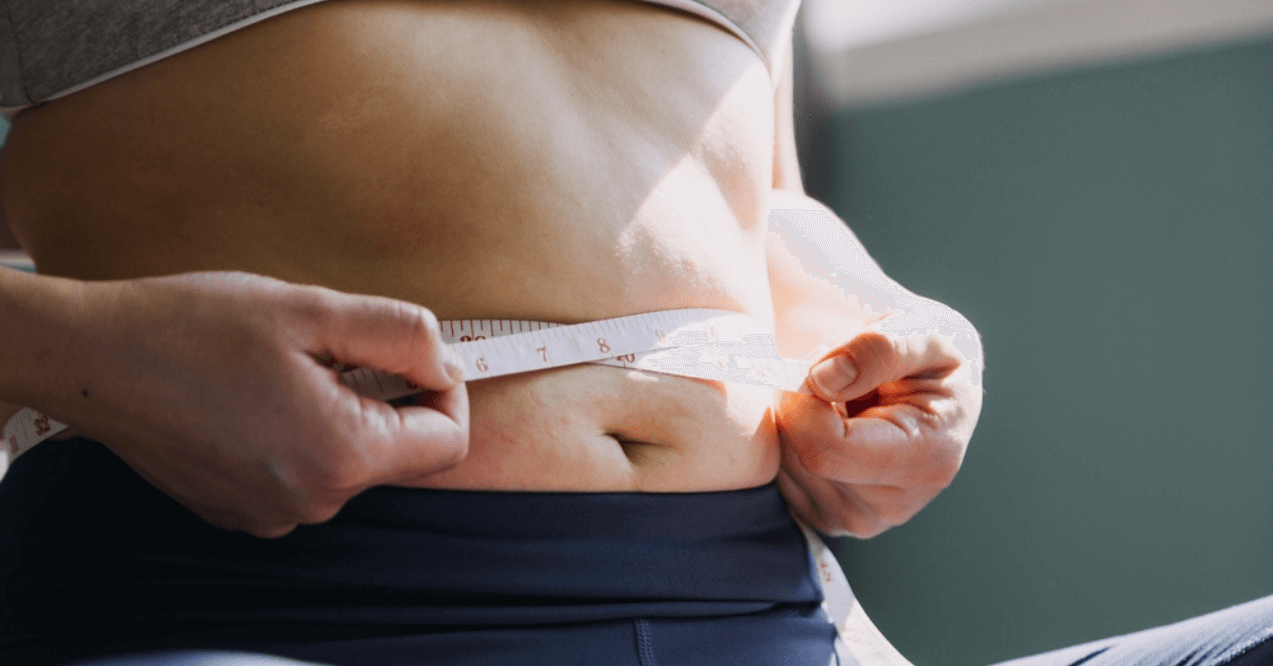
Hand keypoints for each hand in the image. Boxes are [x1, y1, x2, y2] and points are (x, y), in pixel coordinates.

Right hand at [52, 271, 468, 536]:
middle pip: (399, 452)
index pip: (447, 442)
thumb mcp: (313, 310)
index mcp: (340, 456)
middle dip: (384, 395)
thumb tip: (449, 363)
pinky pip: (304, 473)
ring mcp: (272, 513)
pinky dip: (300, 434)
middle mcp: (312, 502)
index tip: (414, 353)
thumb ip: (401, 336)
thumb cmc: (196, 327)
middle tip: (333, 346)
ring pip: (349, 460)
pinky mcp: (242, 510)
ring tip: (283, 368)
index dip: (445, 390)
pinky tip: (255, 396)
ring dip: (339, 411)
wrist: (93, 358)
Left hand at [775, 302, 982, 537]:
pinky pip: (781, 479)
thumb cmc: (929, 357)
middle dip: (798, 406)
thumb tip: (823, 380)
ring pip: (784, 467)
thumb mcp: (925, 330)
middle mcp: (893, 503)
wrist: (931, 391)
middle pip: (800, 457)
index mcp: (927, 458)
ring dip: (794, 422)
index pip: (828, 446)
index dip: (802, 399)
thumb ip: (879, 348)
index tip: (817, 366)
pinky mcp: (829, 518)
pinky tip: (825, 425)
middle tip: (829, 377)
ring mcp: (859, 518)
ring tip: (835, 401)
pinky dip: (790, 443)